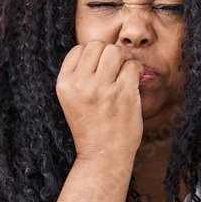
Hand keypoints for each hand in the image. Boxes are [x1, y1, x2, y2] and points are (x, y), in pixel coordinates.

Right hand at [57, 39, 143, 161]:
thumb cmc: (91, 127)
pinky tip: (134, 82)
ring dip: (124, 58)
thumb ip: (80, 75)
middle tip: (116, 68)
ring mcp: (102, 89)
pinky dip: (136, 69)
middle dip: (109, 52)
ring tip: (125, 73)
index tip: (100, 69)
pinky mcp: (123, 94)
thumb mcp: (73, 99)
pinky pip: (133, 66)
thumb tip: (101, 49)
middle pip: (97, 45)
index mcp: (64, 84)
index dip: (92, 55)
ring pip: (116, 51)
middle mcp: (80, 84)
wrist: (103, 156)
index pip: (78, 49)